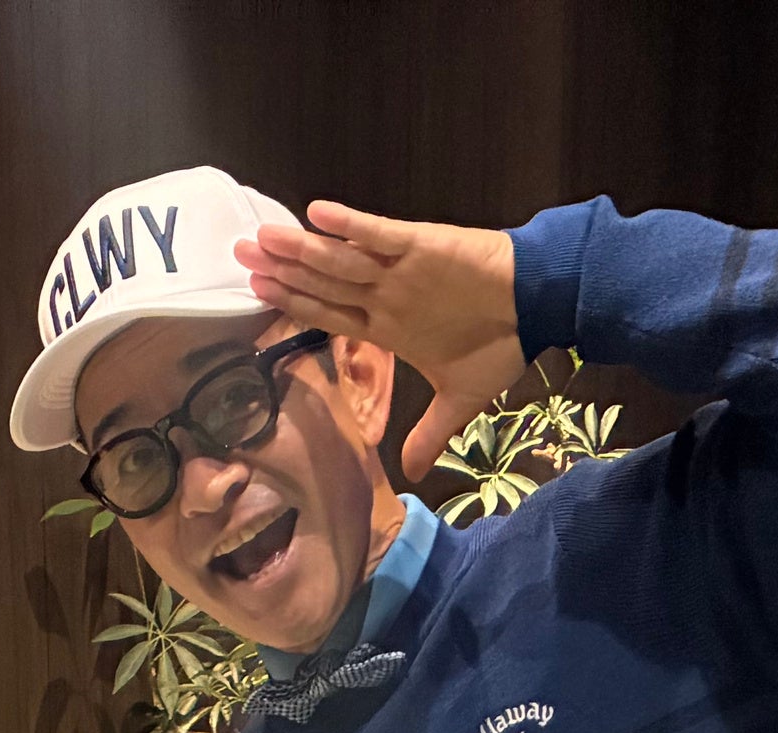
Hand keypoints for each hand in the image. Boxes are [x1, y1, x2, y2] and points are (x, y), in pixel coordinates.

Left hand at [234, 200, 523, 476]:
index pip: (329, 314)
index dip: (293, 304)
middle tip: (238, 254)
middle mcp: (385, 294)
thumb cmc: (502, 343)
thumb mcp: (462, 399)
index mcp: (388, 326)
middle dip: (282, 271)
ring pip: (340, 259)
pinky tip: (318, 213)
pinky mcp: (422, 246)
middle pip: (323, 282)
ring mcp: (400, 270)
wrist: (540, 302)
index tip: (257, 293)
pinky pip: (380, 234)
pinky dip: (351, 225)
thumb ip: (432, 432)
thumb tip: (413, 474)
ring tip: (264, 237)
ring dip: (302, 249)